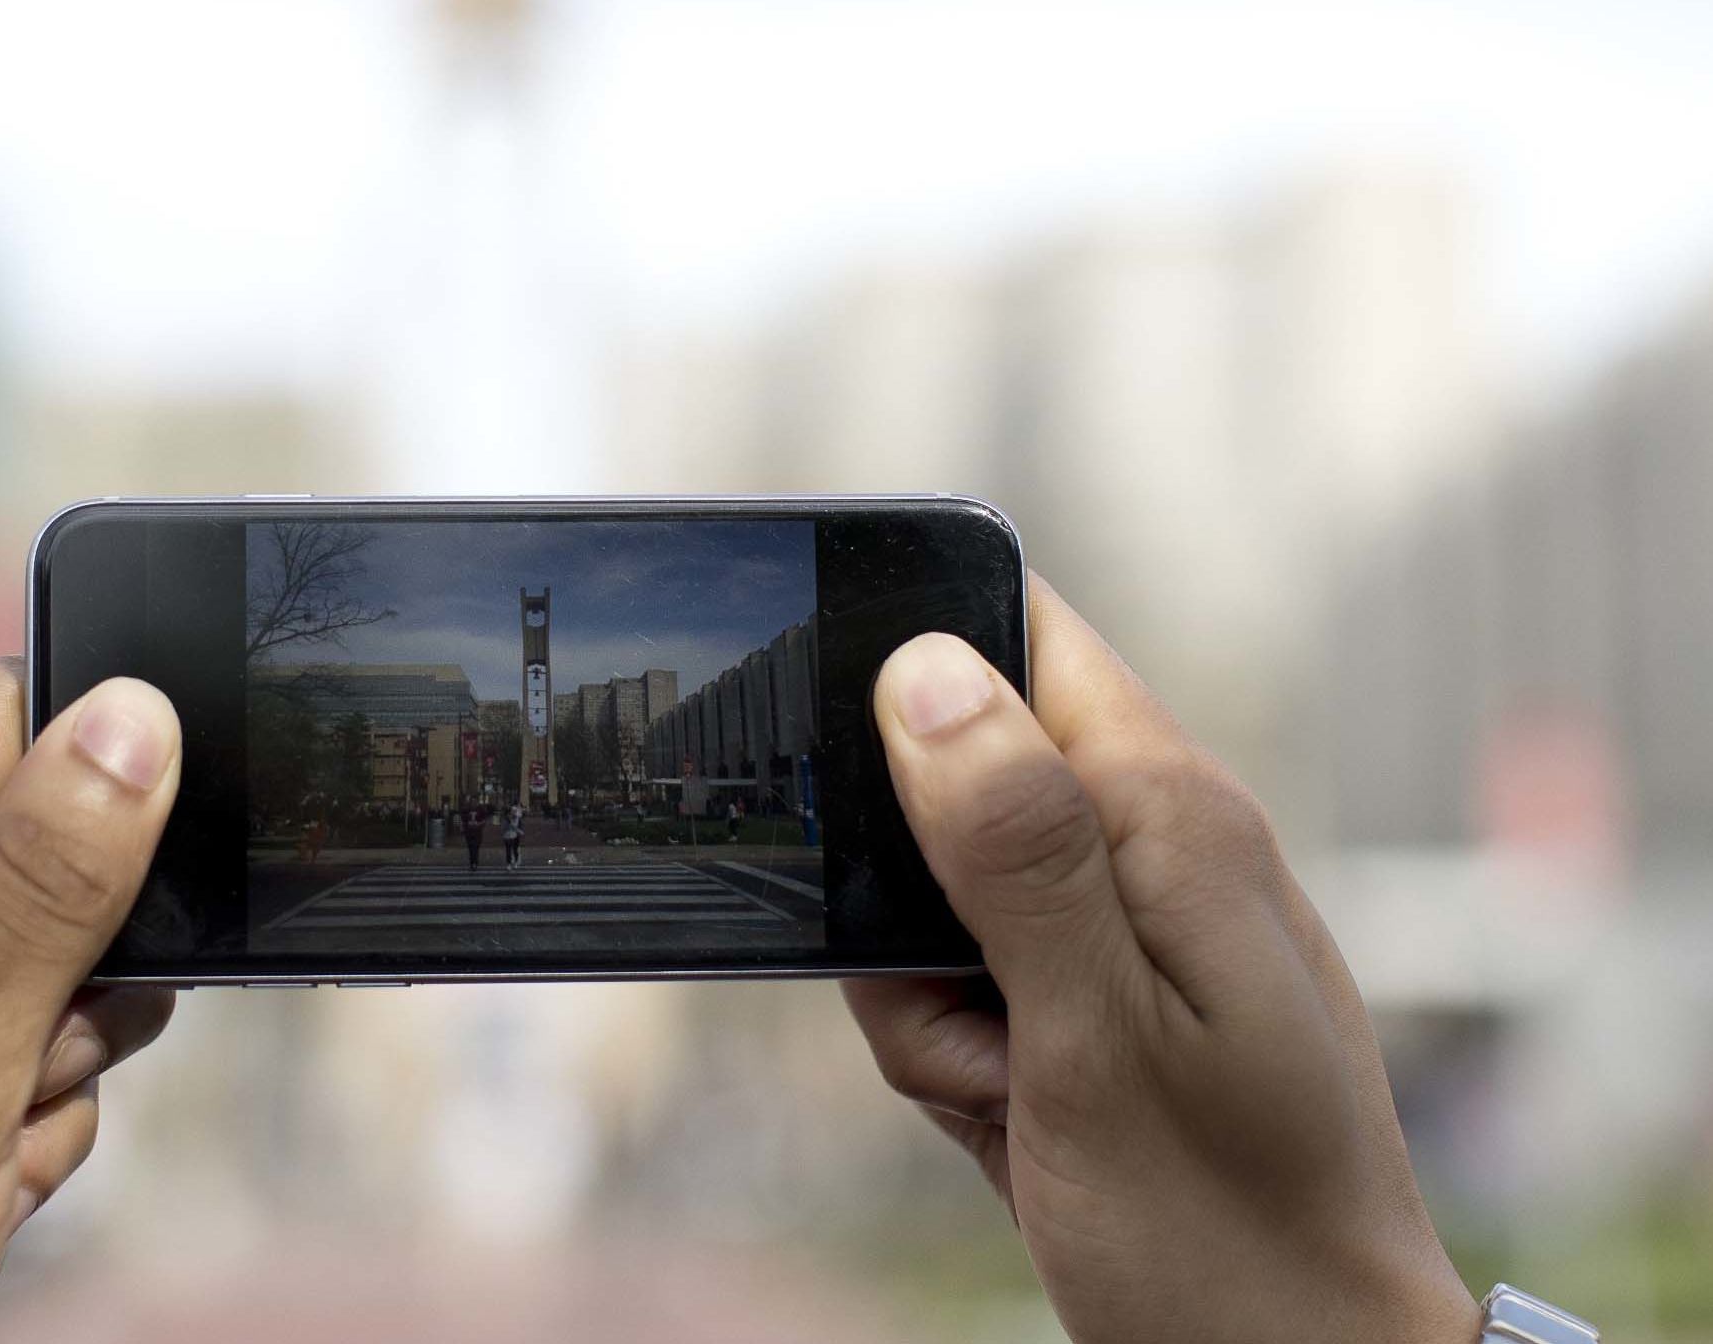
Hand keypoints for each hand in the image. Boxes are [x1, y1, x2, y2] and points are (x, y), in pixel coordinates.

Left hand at [0, 660, 180, 1343]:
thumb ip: (45, 883)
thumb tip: (134, 712)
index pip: (9, 718)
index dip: (105, 780)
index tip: (142, 888)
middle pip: (40, 856)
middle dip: (88, 963)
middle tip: (36, 1059)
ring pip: (38, 978)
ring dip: (58, 1064)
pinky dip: (18, 1132)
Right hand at [845, 580, 1481, 1343]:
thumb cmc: (1224, 1234)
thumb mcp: (1095, 1035)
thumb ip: (1017, 847)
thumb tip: (929, 671)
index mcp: (1175, 819)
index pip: (1025, 636)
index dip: (918, 674)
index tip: (871, 792)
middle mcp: (1159, 850)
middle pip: (954, 782)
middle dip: (906, 895)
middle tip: (966, 1009)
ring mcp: (1129, 930)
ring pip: (942, 896)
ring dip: (927, 993)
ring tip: (1004, 1084)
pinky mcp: (1098, 1003)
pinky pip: (970, 979)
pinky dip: (957, 1047)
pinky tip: (1009, 1114)